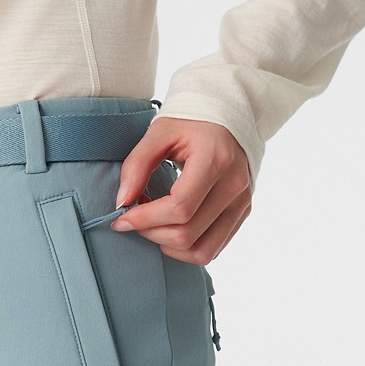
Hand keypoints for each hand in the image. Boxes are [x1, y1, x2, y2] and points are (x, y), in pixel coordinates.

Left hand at [110, 117, 252, 263]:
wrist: (229, 114)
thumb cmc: (191, 120)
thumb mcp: (160, 132)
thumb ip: (137, 165)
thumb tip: (122, 203)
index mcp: (216, 161)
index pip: (179, 208)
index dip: (145, 219)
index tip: (121, 218)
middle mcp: (235, 186)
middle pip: (187, 233)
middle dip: (151, 233)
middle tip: (135, 218)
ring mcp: (242, 202)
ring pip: (202, 251)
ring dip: (169, 247)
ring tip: (154, 226)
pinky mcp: (242, 213)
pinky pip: (213, 249)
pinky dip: (186, 248)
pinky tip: (171, 228)